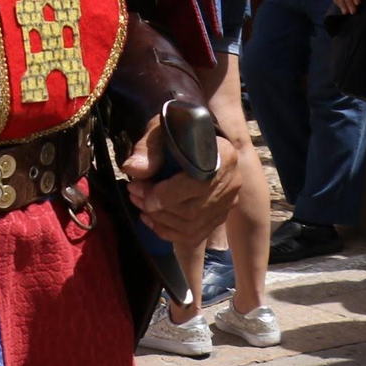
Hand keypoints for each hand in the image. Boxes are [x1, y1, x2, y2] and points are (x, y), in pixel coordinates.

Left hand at [122, 119, 241, 243]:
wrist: (198, 136)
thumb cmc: (180, 131)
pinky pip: (195, 234)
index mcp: (224, 156)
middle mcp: (232, 182)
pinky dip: (169, 232)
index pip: (198, 185)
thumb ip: (148, 149)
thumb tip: (132, 169)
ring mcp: (228, 202)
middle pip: (194, 210)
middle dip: (156, 207)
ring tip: (138, 203)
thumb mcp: (161, 130)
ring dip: (159, 220)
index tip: (140, 189)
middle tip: (133, 191)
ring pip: (193, 226)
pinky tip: (150, 219)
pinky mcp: (220, 215)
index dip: (167, 194)